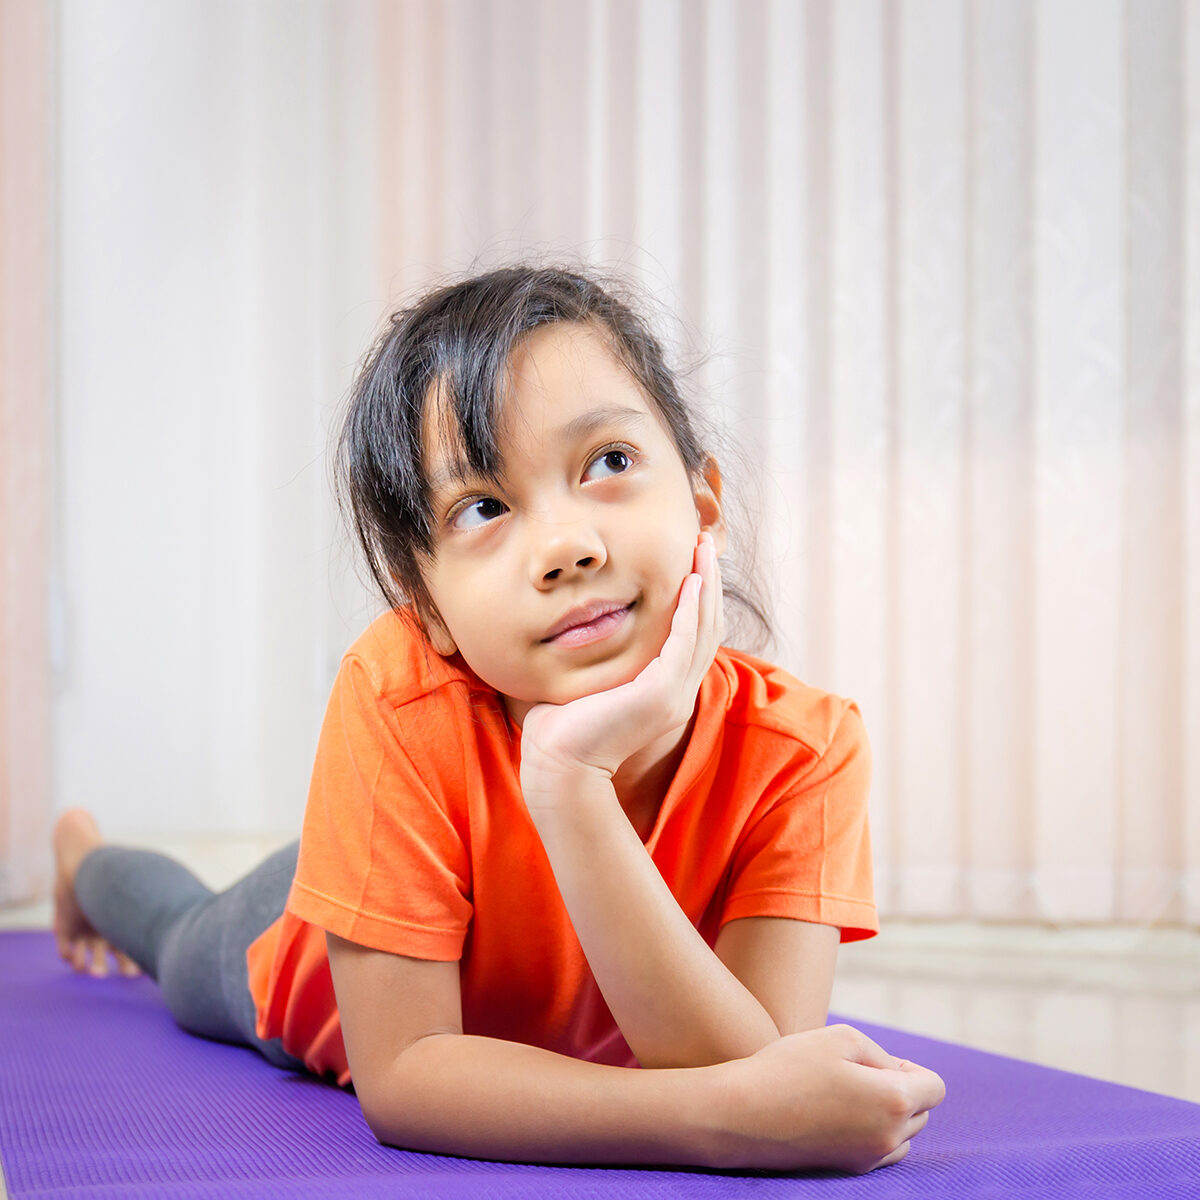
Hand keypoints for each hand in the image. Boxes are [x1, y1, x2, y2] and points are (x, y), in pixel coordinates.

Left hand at [519, 532, 723, 791]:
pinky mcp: (660, 694)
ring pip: (704, 629)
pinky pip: (684, 642)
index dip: (698, 599)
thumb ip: (593, 656)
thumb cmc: (559, 729)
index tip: (692, 562)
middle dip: (709, 582)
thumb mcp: (586, 682)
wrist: (557, 767)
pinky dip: (691, 611)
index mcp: (663, 693)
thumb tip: (575, 626)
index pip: (692, 637)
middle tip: (706, 543)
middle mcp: (677, 693)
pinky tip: (691, 582)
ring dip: (706, 586)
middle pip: (707, 627)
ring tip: (705, 549)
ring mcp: (673, 695)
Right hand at [706, 1024, 946, 1173]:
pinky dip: (872, 1132)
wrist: (743, 1115)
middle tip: (857, 1072)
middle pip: (921, 1112)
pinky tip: (838, 1115)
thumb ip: (882, 1054)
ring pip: (903, 1135)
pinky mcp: (848, 1169)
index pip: (934, 1087)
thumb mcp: (841, 1037)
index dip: (913, 1068)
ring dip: (889, 1113)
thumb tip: (898, 1074)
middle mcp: (889, 1136)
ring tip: (848, 1093)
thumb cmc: (790, 1068)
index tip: (880, 1061)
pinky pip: (881, 1151)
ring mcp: (869, 1158)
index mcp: (895, 1100)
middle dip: (901, 1089)